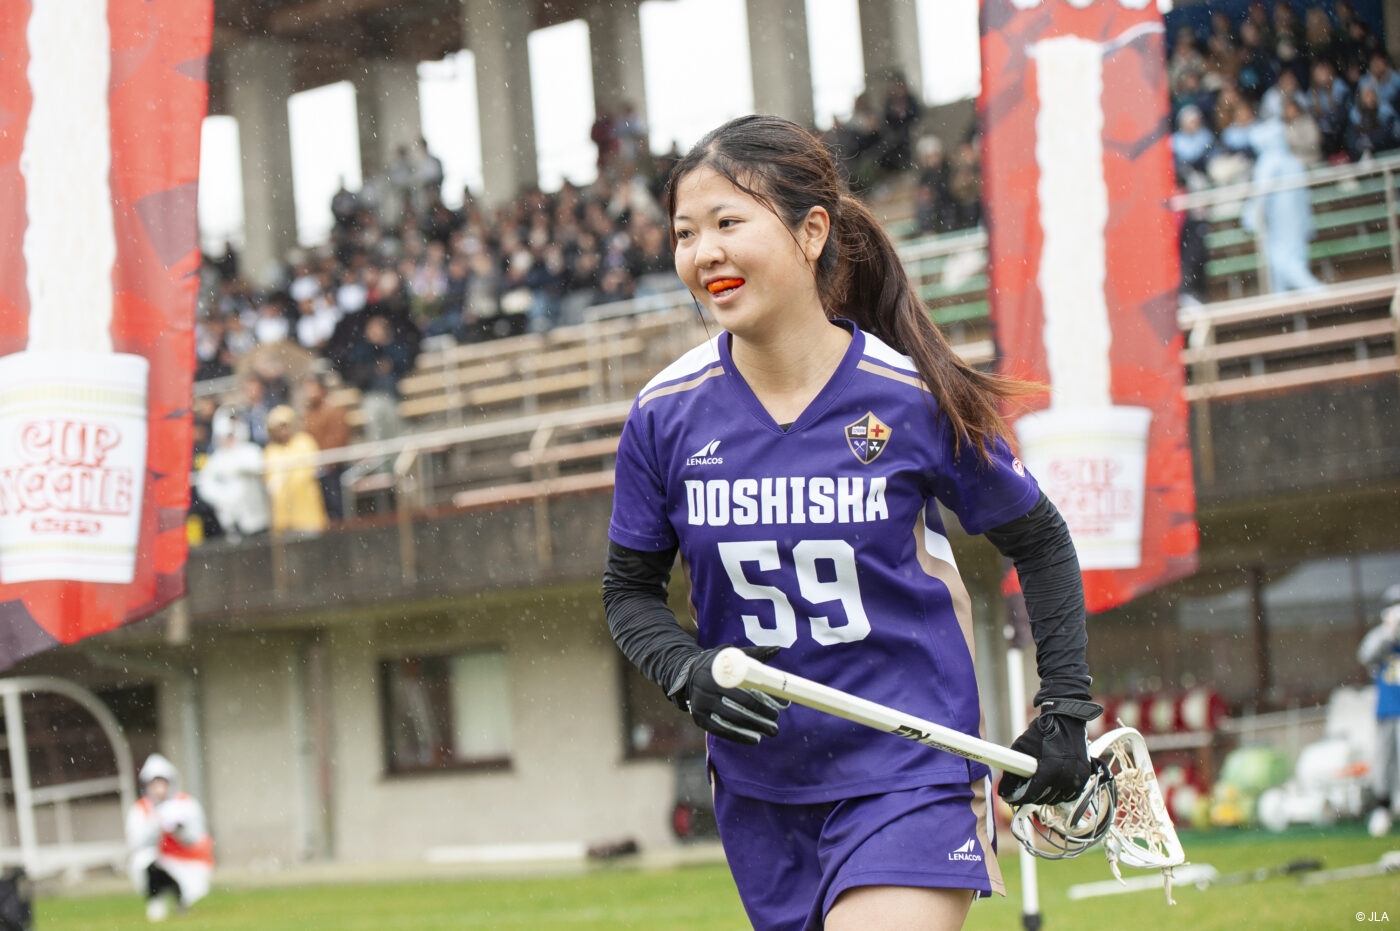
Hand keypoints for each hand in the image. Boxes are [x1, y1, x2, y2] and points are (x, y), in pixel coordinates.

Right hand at [673, 645, 787, 744]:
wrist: (689, 675)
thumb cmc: (720, 666)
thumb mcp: (733, 656)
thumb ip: (755, 654)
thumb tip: (777, 648)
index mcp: (720, 671)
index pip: (746, 686)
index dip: (766, 696)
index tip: (782, 705)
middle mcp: (708, 687)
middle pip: (740, 704)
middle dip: (762, 715)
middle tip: (776, 721)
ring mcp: (702, 704)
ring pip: (732, 718)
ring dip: (754, 727)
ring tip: (771, 731)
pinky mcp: (699, 718)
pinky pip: (720, 730)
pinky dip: (738, 736)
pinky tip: (753, 739)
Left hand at [998, 698, 1102, 805]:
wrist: (1066, 720)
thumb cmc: (1041, 732)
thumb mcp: (1021, 748)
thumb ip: (1012, 771)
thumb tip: (1003, 790)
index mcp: (1050, 770)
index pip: (1032, 794)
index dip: (1018, 799)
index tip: (1011, 799)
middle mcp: (1066, 776)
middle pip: (1044, 798)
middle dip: (1031, 797)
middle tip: (1022, 791)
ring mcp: (1078, 777)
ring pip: (1057, 799)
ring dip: (1046, 796)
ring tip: (1037, 787)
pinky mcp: (1085, 775)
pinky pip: (1071, 795)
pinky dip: (1060, 794)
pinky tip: (1051, 786)